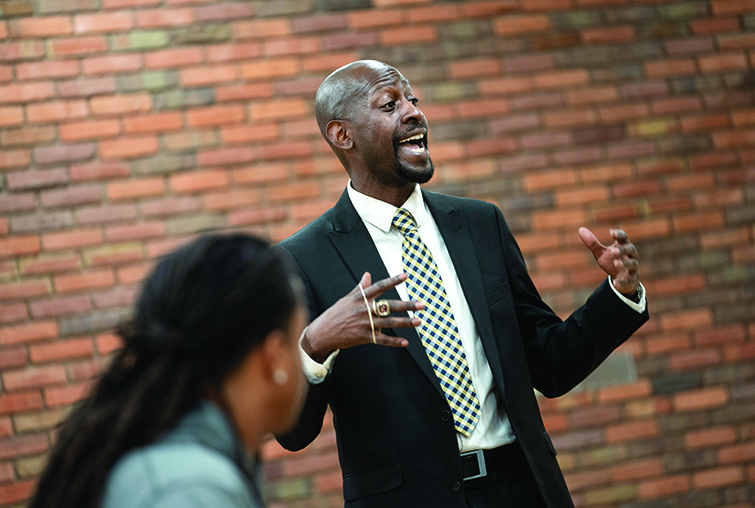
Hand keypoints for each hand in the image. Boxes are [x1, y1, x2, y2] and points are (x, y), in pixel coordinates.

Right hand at [302, 272, 423, 362]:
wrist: (322, 333)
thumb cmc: (335, 314)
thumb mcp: (347, 299)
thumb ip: (361, 288)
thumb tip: (368, 274)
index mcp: (360, 298)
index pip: (380, 286)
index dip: (393, 281)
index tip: (405, 276)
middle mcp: (364, 309)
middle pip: (389, 306)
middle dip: (406, 305)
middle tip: (421, 305)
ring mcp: (364, 323)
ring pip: (389, 323)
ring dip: (405, 322)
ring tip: (419, 321)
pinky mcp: (364, 337)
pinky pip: (382, 339)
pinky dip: (394, 342)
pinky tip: (405, 342)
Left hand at [578, 227, 639, 295]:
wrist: (621, 278)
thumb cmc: (611, 261)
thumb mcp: (600, 253)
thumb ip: (592, 243)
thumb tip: (580, 229)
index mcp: (623, 245)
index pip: (623, 237)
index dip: (619, 234)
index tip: (611, 232)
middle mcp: (631, 255)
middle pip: (630, 249)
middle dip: (622, 250)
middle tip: (613, 251)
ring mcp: (633, 267)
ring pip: (632, 264)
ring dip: (625, 263)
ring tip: (616, 264)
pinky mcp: (632, 279)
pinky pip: (629, 280)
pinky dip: (622, 282)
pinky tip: (615, 284)